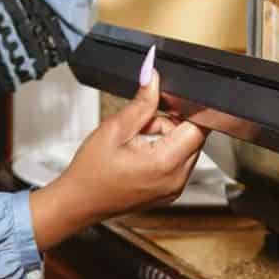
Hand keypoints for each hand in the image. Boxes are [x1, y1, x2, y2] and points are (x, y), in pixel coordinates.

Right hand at [28, 57, 207, 250]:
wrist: (79, 202)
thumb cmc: (91, 172)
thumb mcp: (115, 128)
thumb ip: (141, 102)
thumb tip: (152, 76)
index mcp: (165, 163)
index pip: (198, 127)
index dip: (185, 109)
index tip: (167, 103)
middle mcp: (176, 179)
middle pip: (194, 137)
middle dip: (172, 123)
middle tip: (142, 126)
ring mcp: (174, 188)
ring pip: (187, 148)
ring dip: (167, 138)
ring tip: (137, 141)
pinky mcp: (169, 191)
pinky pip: (179, 163)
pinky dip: (165, 152)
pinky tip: (141, 153)